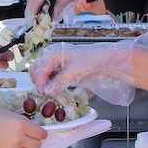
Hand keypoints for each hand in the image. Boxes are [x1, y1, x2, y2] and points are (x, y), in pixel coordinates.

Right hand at [0, 109, 47, 147]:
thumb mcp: (4, 113)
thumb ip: (21, 119)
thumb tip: (34, 126)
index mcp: (21, 125)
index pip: (41, 133)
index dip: (42, 133)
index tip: (40, 132)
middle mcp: (19, 138)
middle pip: (37, 145)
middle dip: (35, 141)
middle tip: (29, 137)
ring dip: (24, 146)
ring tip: (13, 140)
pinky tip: (1, 143)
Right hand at [28, 34, 147, 104]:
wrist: (109, 61)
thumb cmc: (92, 60)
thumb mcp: (74, 72)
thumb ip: (59, 82)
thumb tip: (47, 92)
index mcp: (55, 53)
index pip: (39, 68)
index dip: (39, 81)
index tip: (43, 92)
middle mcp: (55, 57)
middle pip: (39, 70)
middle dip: (39, 82)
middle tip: (45, 94)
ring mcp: (60, 64)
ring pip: (46, 75)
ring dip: (46, 84)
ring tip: (50, 94)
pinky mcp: (66, 71)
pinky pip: (54, 78)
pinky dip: (53, 85)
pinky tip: (56, 92)